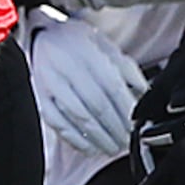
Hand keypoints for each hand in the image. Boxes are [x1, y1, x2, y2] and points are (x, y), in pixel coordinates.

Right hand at [27, 15, 148, 160]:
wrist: (41, 36)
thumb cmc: (79, 43)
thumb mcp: (105, 45)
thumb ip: (126, 68)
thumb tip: (144, 92)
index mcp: (88, 53)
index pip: (111, 86)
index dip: (125, 109)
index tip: (136, 125)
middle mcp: (68, 68)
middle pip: (96, 105)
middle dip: (115, 128)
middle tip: (127, 142)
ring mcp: (51, 84)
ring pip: (78, 117)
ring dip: (99, 138)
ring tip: (113, 148)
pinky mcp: (40, 97)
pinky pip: (58, 124)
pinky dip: (75, 140)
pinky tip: (90, 148)